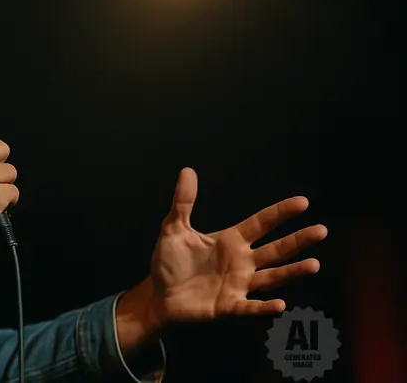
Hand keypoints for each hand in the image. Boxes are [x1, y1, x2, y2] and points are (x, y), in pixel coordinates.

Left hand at [148, 167, 327, 324]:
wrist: (157, 293)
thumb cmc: (170, 261)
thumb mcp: (174, 228)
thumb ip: (183, 202)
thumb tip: (187, 170)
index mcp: (231, 241)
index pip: (261, 223)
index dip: (280, 213)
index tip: (303, 202)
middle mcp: (241, 262)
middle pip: (275, 249)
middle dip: (298, 241)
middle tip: (321, 230)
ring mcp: (237, 285)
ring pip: (271, 277)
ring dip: (291, 272)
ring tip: (314, 265)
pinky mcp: (228, 306)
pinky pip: (250, 307)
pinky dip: (264, 307)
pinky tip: (280, 304)